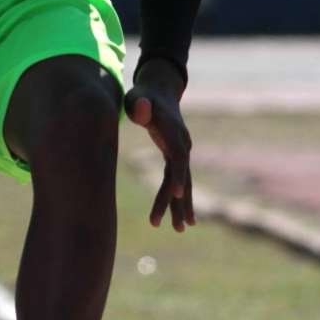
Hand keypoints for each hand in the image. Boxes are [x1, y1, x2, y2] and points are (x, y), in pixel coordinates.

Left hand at [123, 58, 194, 231]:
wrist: (157, 91)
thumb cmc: (143, 96)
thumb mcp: (137, 97)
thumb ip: (138, 104)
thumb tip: (142, 107)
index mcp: (173, 132)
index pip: (178, 156)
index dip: (178, 174)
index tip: (178, 194)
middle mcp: (182, 143)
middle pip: (182, 176)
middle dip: (180, 201)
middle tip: (178, 226)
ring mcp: (181, 150)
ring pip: (182, 182)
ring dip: (181, 206)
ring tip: (180, 228)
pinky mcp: (175, 156)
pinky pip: (176, 180)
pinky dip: (175, 198)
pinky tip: (177, 218)